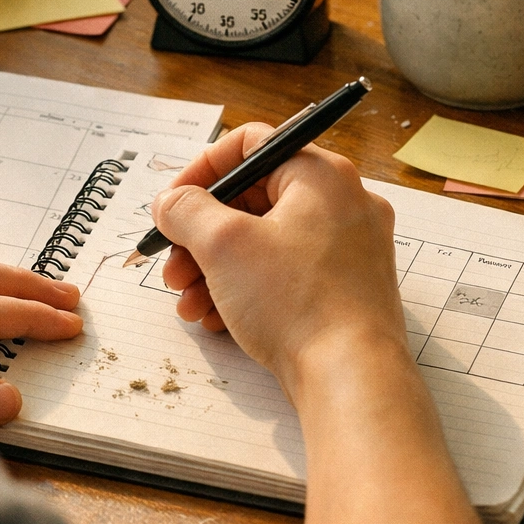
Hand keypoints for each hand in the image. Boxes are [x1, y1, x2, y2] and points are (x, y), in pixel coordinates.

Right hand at [152, 125, 492, 523]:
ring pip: (265, 243)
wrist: (351, 378)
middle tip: (172, 263)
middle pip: (254, 200)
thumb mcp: (224, 245)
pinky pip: (285, 275)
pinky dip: (247, 290)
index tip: (173, 204)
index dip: (201, 171)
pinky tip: (216, 320)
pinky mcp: (346, 289)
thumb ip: (187, 210)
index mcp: (322, 175)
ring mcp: (349, 249)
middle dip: (201, 235)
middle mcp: (343, 204)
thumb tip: (172, 202)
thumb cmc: (299, 303)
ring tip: (188, 303)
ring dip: (216, 268)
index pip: (251, 145)